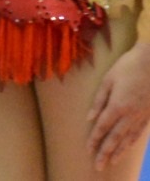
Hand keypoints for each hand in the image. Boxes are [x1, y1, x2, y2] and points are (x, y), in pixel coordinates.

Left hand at [88, 40, 149, 169]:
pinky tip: (127, 147)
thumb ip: (99, 100)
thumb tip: (90, 118)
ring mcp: (140, 116)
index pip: (103, 127)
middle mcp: (129, 115)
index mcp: (117, 105)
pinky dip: (131, 142)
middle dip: (105, 152)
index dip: (95, 139)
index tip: (88, 150)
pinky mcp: (148, 114)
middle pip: (115, 138)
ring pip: (128, 138)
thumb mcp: (108, 79)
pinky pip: (138, 133)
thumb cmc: (127, 66)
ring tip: (111, 161)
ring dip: (119, 151)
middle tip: (98, 165)